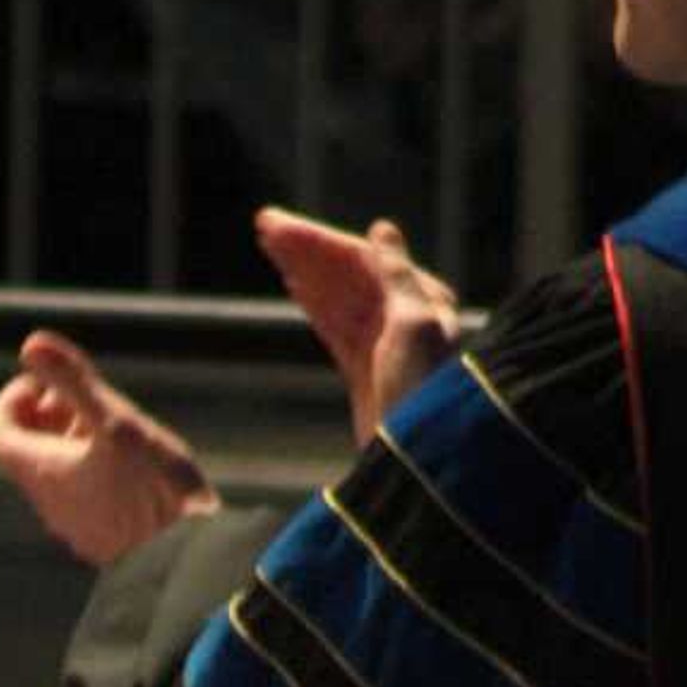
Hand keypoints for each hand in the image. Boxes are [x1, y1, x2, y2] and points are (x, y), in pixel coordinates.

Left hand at [0, 329, 217, 566]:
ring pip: (54, 472)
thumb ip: (74, 383)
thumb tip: (30, 345)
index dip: (11, 403)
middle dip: (47, 415)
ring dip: (72, 440)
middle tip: (85, 399)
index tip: (47, 386)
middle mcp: (49, 503)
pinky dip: (90, 467)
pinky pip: (80, 494)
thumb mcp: (117, 423)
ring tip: (113, 426)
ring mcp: (74, 524)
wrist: (190, 563)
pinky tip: (130, 462)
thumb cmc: (155, 489)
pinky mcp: (101, 537)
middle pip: (25, 450)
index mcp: (42, 474)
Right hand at [253, 206, 464, 444]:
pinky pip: (335, 325)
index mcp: (424, 300)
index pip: (365, 259)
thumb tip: (381, 230)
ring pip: (337, 296)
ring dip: (304, 269)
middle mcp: (406, 316)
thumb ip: (396, 276)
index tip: (278, 226)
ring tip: (269, 244)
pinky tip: (292, 283)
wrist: (414, 460)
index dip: (321, 242)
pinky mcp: (366, 370)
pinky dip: (313, 302)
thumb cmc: (422, 392)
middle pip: (348, 273)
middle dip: (307, 250)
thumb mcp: (412, 326)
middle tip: (263, 226)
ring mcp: (384, 344)